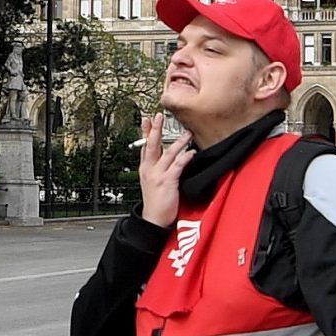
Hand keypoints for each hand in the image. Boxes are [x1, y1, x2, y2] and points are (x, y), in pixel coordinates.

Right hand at [137, 113, 192, 228]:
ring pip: (167, 153)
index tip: (147, 119)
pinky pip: (177, 165)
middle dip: (155, 129)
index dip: (145, 131)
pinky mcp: (167, 182)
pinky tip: (191, 152)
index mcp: (145, 168)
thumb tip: (166, 157)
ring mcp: (157, 175)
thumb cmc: (155, 202)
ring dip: (178, 141)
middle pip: (151, 145)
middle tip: (158, 116)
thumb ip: (157, 168)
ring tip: (187, 132)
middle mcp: (149, 169)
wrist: (153, 220)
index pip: (144, 146)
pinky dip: (185, 157)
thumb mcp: (151, 182)